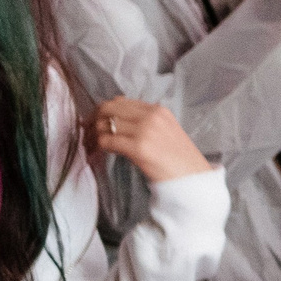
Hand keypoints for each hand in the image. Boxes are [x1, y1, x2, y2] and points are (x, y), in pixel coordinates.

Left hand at [88, 97, 211, 182]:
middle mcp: (151, 116)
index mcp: (158, 110)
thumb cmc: (179, 159)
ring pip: (105, 125)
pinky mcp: (139, 148)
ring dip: (94, 136)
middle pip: (108, 109)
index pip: (120, 102)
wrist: (193, 179)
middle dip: (93, 120)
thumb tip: (116, 107)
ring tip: (93, 146)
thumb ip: (144, 119)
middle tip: (88, 133)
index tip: (95, 122)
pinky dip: (99, 147)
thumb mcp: (165, 130)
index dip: (102, 111)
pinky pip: (108, 141)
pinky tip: (100, 153)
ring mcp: (146, 131)